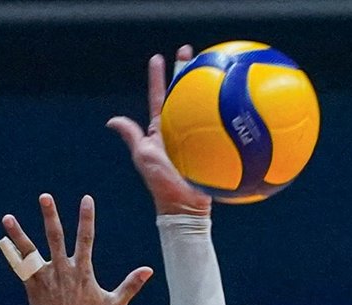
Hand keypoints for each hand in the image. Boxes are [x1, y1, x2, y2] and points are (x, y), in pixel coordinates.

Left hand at [0, 194, 152, 304]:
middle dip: (50, 216)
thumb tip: (148, 270)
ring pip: (31, 250)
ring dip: (20, 233)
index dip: (86, 217)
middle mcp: (63, 270)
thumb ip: (130, 285)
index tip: (86, 199)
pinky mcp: (33, 288)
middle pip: (55, 237)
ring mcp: (46, 278)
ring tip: (8, 218)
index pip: (86, 238)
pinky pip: (21, 267)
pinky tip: (2, 241)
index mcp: (83, 271)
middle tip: (45, 197)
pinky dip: (12, 254)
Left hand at [107, 48, 212, 216]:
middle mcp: (177, 131)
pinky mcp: (210, 149)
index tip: (158, 57)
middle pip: (182, 96)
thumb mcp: (145, 157)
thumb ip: (132, 137)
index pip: (158, 97)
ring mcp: (195, 140)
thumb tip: (112, 121)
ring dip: (208, 89)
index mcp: (160, 130)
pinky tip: (239, 106)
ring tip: (217, 70)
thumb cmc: (162, 183)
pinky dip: (226, 117)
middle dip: (186, 73)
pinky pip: (219, 129)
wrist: (186, 205)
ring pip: (201, 109)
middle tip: (191, 53)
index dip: (157, 78)